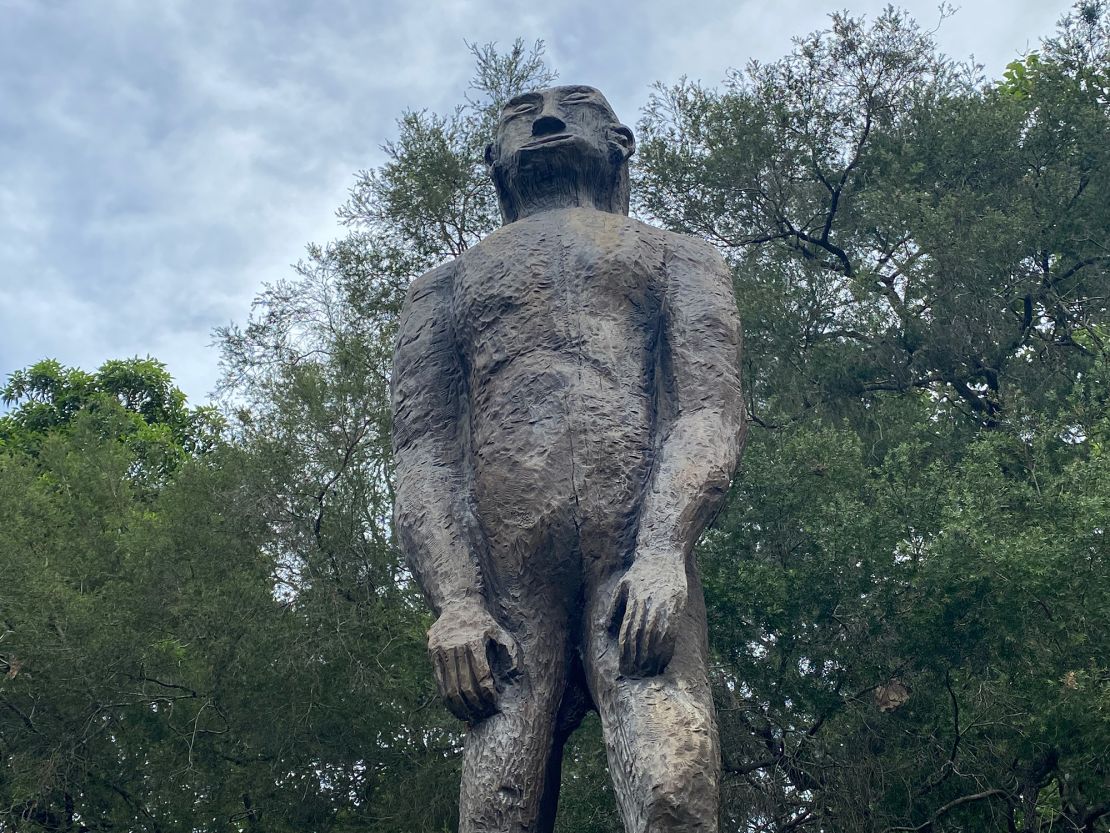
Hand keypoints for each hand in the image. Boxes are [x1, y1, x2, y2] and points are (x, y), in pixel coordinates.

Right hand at [427, 600, 519, 722]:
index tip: (493, 703)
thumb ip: (510, 652)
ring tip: (470, 716)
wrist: (458, 604)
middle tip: (483, 713)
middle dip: (475, 704)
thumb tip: (514, 675)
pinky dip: (447, 699)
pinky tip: (456, 708)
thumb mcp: (501, 632)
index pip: (481, 676)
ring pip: (450, 687)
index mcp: (474, 641)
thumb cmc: (484, 623)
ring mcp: (442, 650)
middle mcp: (456, 646)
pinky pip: (439, 683)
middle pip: (465, 685)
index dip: (488, 693)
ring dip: (460, 707)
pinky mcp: (433, 654)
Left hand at [608, 555, 687, 677]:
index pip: (628, 632)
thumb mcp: (622, 585)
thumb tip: (605, 628)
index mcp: (634, 601)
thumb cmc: (640, 572)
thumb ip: (614, 607)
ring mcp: (663, 606)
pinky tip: (664, 659)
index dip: (626, 652)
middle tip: (635, 674)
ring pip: (657, 637)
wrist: (663, 554)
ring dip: (653, 658)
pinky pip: (672, 632)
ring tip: (649, 672)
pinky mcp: (677, 606)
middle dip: (638, 659)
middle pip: (642, 638)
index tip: (624, 667)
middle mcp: (648, 604)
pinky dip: (668, 648)